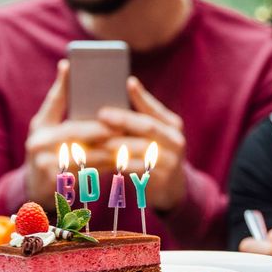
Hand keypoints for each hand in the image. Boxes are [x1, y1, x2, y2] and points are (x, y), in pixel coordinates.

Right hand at [24, 60, 114, 203]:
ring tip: (132, 144)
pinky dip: (108, 166)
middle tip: (124, 124)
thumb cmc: (48, 152)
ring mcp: (46, 165)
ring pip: (86, 154)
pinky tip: (125, 163)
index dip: (66, 86)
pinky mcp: (58, 183)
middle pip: (75, 131)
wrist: (36, 190)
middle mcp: (38, 144)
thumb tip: (66, 65)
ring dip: (111, 149)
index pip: (54, 102)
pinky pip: (89, 173)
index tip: (83, 73)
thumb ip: (58, 102)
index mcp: (40, 127)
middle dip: (102, 128)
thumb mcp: (46, 128)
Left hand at [96, 77, 186, 210]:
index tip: (128, 82)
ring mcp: (170, 161)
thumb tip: (116, 95)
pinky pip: (135, 168)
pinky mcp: (160, 179)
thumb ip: (139, 120)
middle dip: (123, 119)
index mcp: (172, 125)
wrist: (173, 189)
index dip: (142, 95)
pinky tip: (102, 159)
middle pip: (147, 126)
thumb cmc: (155, 154)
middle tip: (101, 114)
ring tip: (96, 138)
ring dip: (116, 143)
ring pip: (139, 148)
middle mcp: (175, 141)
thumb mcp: (155, 135)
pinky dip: (117, 163)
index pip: (155, 108)